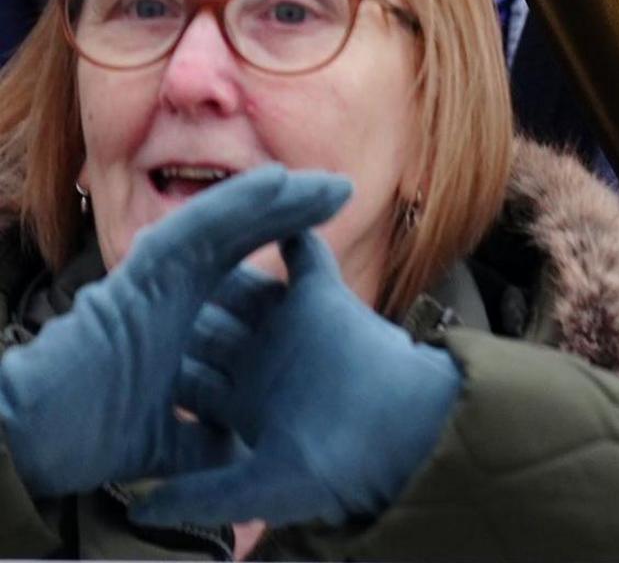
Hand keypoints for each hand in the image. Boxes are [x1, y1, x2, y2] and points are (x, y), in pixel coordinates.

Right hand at [0, 167, 349, 496]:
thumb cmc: (86, 436)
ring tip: (325, 181)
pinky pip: (195, 228)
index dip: (288, 252)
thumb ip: (205, 445)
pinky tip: (277, 183)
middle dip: (293, 213)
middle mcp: (173, 292)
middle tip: (343, 189)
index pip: (248, 274)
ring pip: (226, 225)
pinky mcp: (140, 273)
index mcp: (184, 321)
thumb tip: (244, 459)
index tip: (335, 244)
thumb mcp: (168, 444)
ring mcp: (156, 278)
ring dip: (277, 199)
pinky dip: (237, 204)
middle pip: (244, 239)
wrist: (35, 443)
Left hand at [143, 228, 462, 531]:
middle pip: (210, 326)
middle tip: (143, 293)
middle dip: (181, 311)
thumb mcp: (250, 489)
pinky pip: (302, 253)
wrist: (400, 440)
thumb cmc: (333, 467)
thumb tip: (140, 512)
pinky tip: (261, 205)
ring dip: (220, 265)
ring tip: (185, 242)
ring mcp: (293, 327)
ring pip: (246, 287)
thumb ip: (197, 495)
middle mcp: (266, 361)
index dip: (157, 368)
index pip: (191, 379)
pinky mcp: (323, 298)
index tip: (119, 364)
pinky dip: (287, 230)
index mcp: (248, 403)